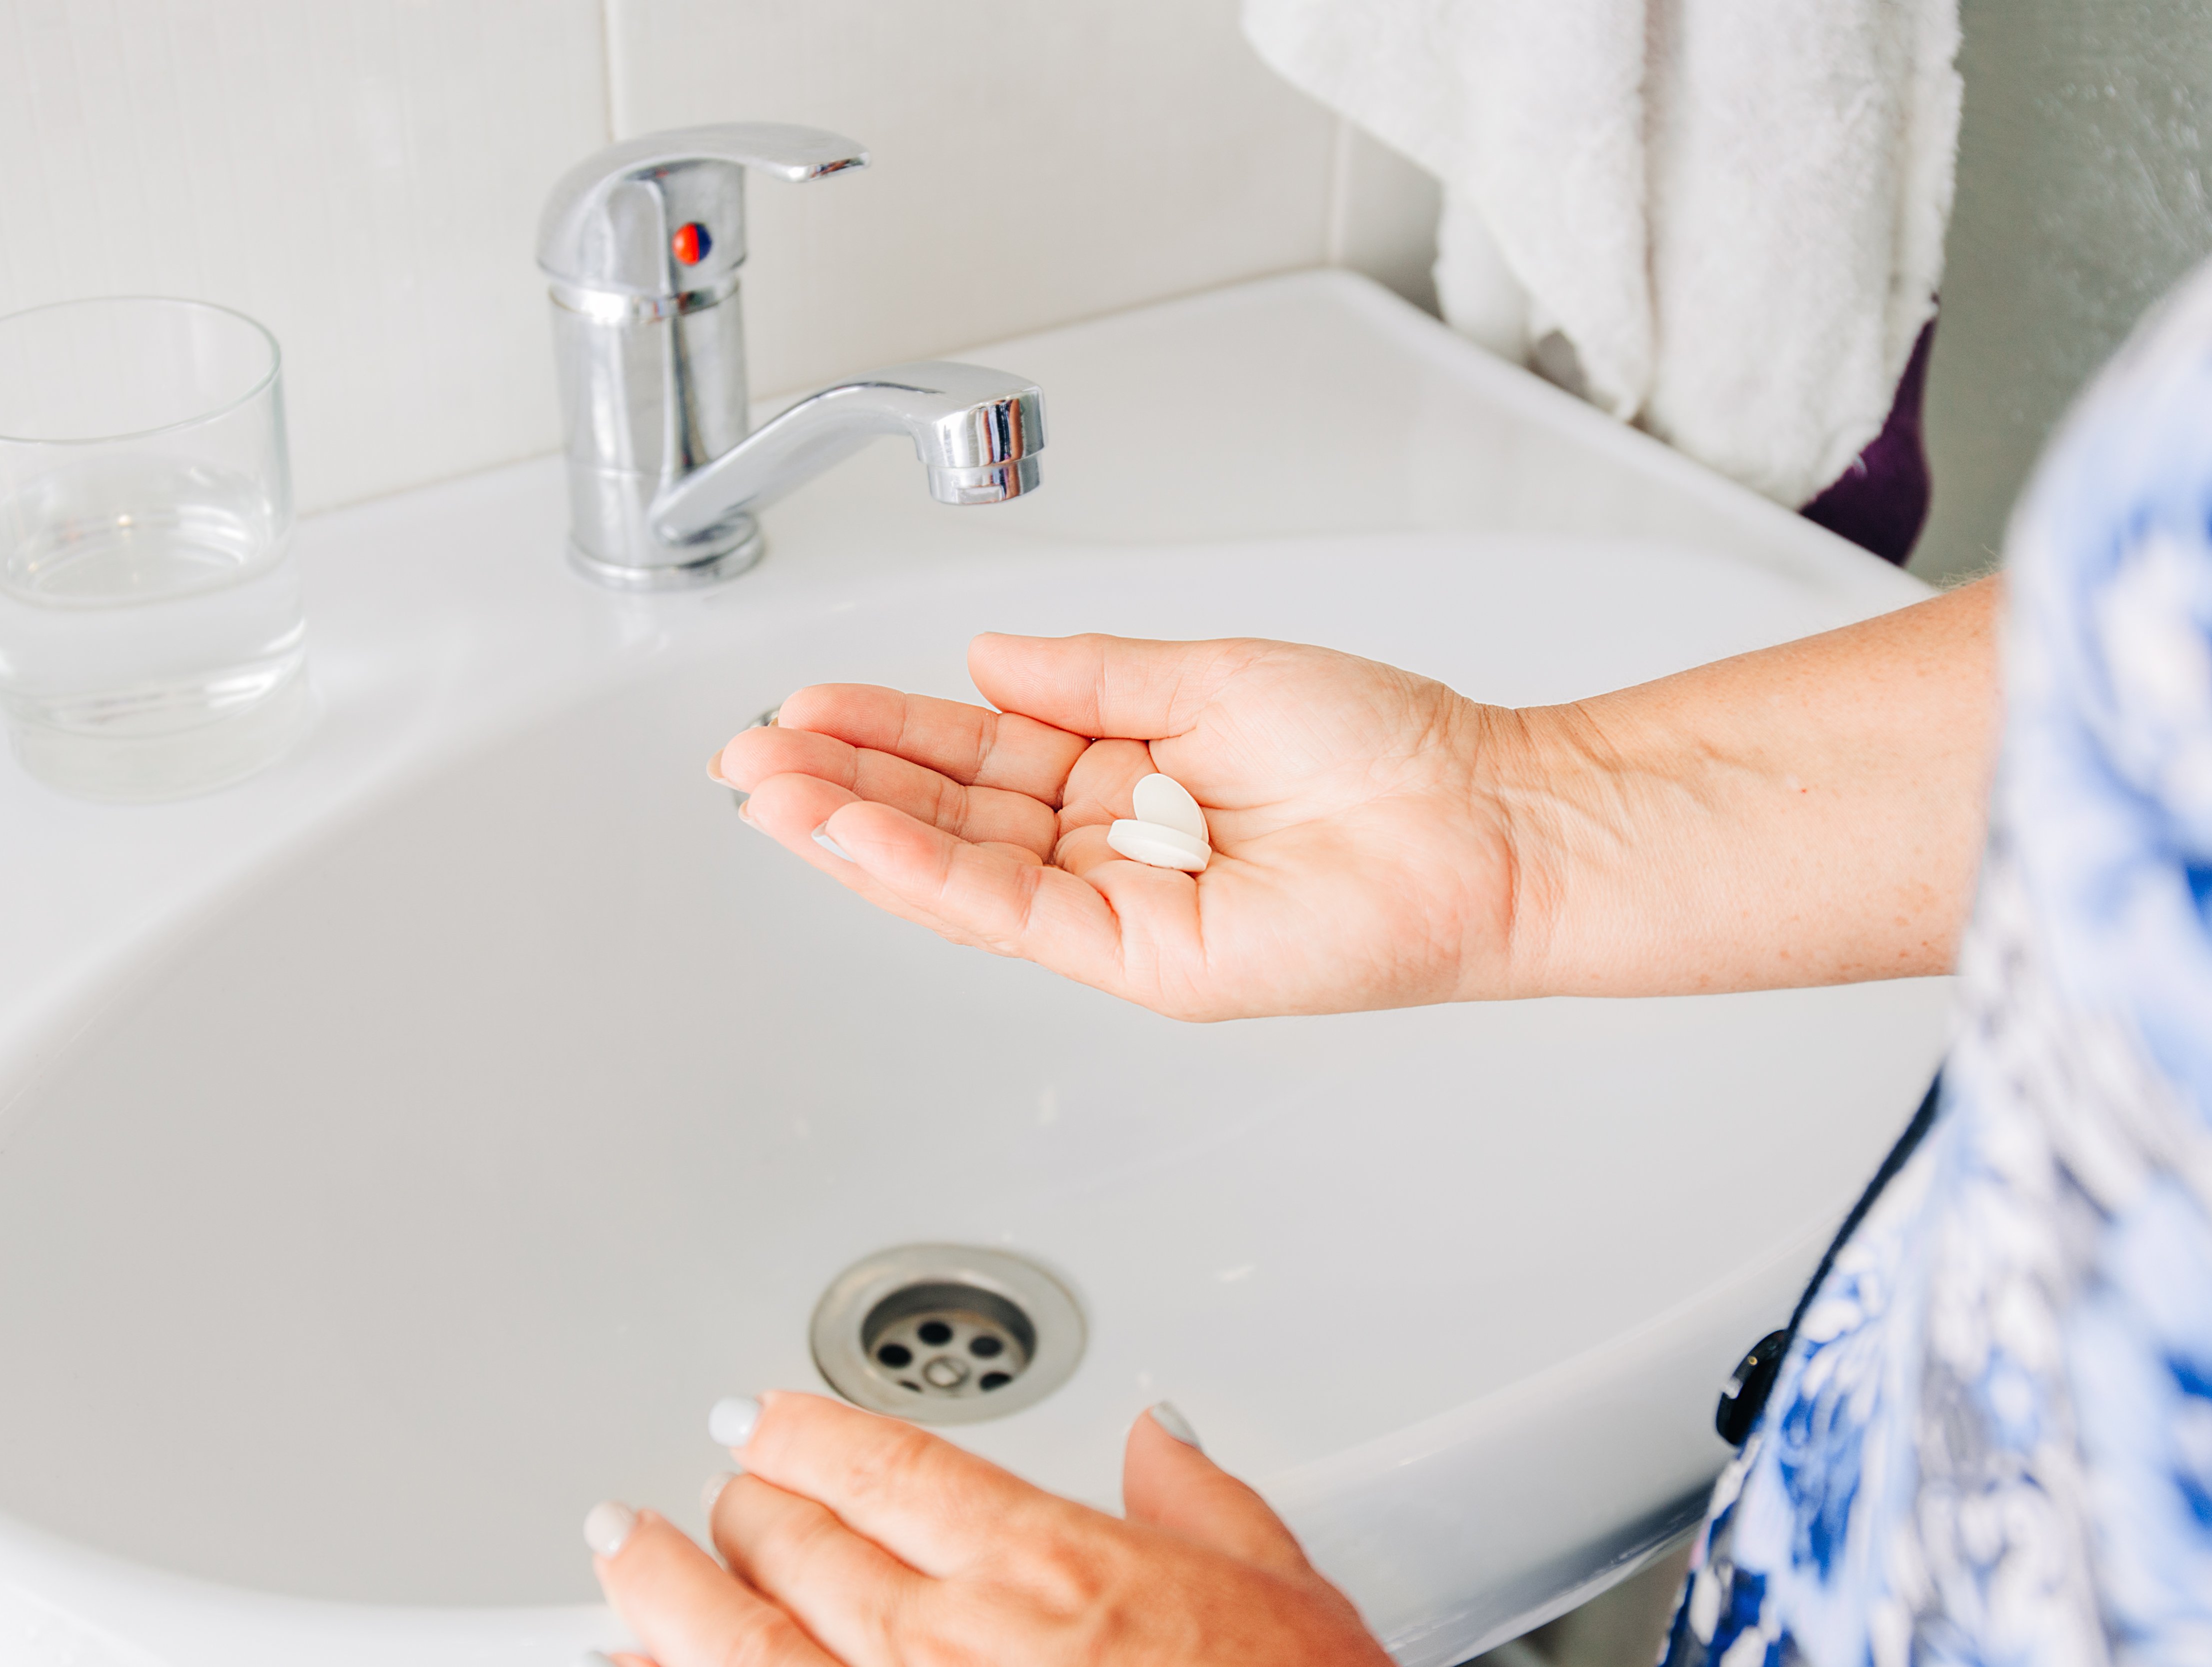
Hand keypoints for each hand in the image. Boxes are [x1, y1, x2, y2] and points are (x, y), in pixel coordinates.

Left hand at [583, 1391, 1393, 1666]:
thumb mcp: (1287, 1597)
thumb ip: (1206, 1505)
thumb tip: (1162, 1438)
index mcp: (1045, 1570)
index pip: (881, 1463)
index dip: (801, 1430)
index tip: (763, 1421)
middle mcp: (952, 1648)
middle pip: (793, 1543)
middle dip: (745, 1506)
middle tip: (723, 1491)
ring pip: (735, 1643)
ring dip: (665, 1589)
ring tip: (625, 1549)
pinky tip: (635, 1662)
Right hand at [714, 633, 1530, 1019]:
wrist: (1483, 817)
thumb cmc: (1383, 748)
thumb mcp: (1206, 674)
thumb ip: (1085, 677)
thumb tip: (983, 658)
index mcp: (1119, 776)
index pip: (971, 757)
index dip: (884, 731)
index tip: (806, 705)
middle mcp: (1107, 848)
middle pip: (944, 819)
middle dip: (838, 786)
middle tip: (746, 755)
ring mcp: (1119, 910)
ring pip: (958, 874)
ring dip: (854, 833)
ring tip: (766, 791)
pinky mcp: (1144, 958)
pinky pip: (1015, 914)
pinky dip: (929, 875)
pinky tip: (856, 835)